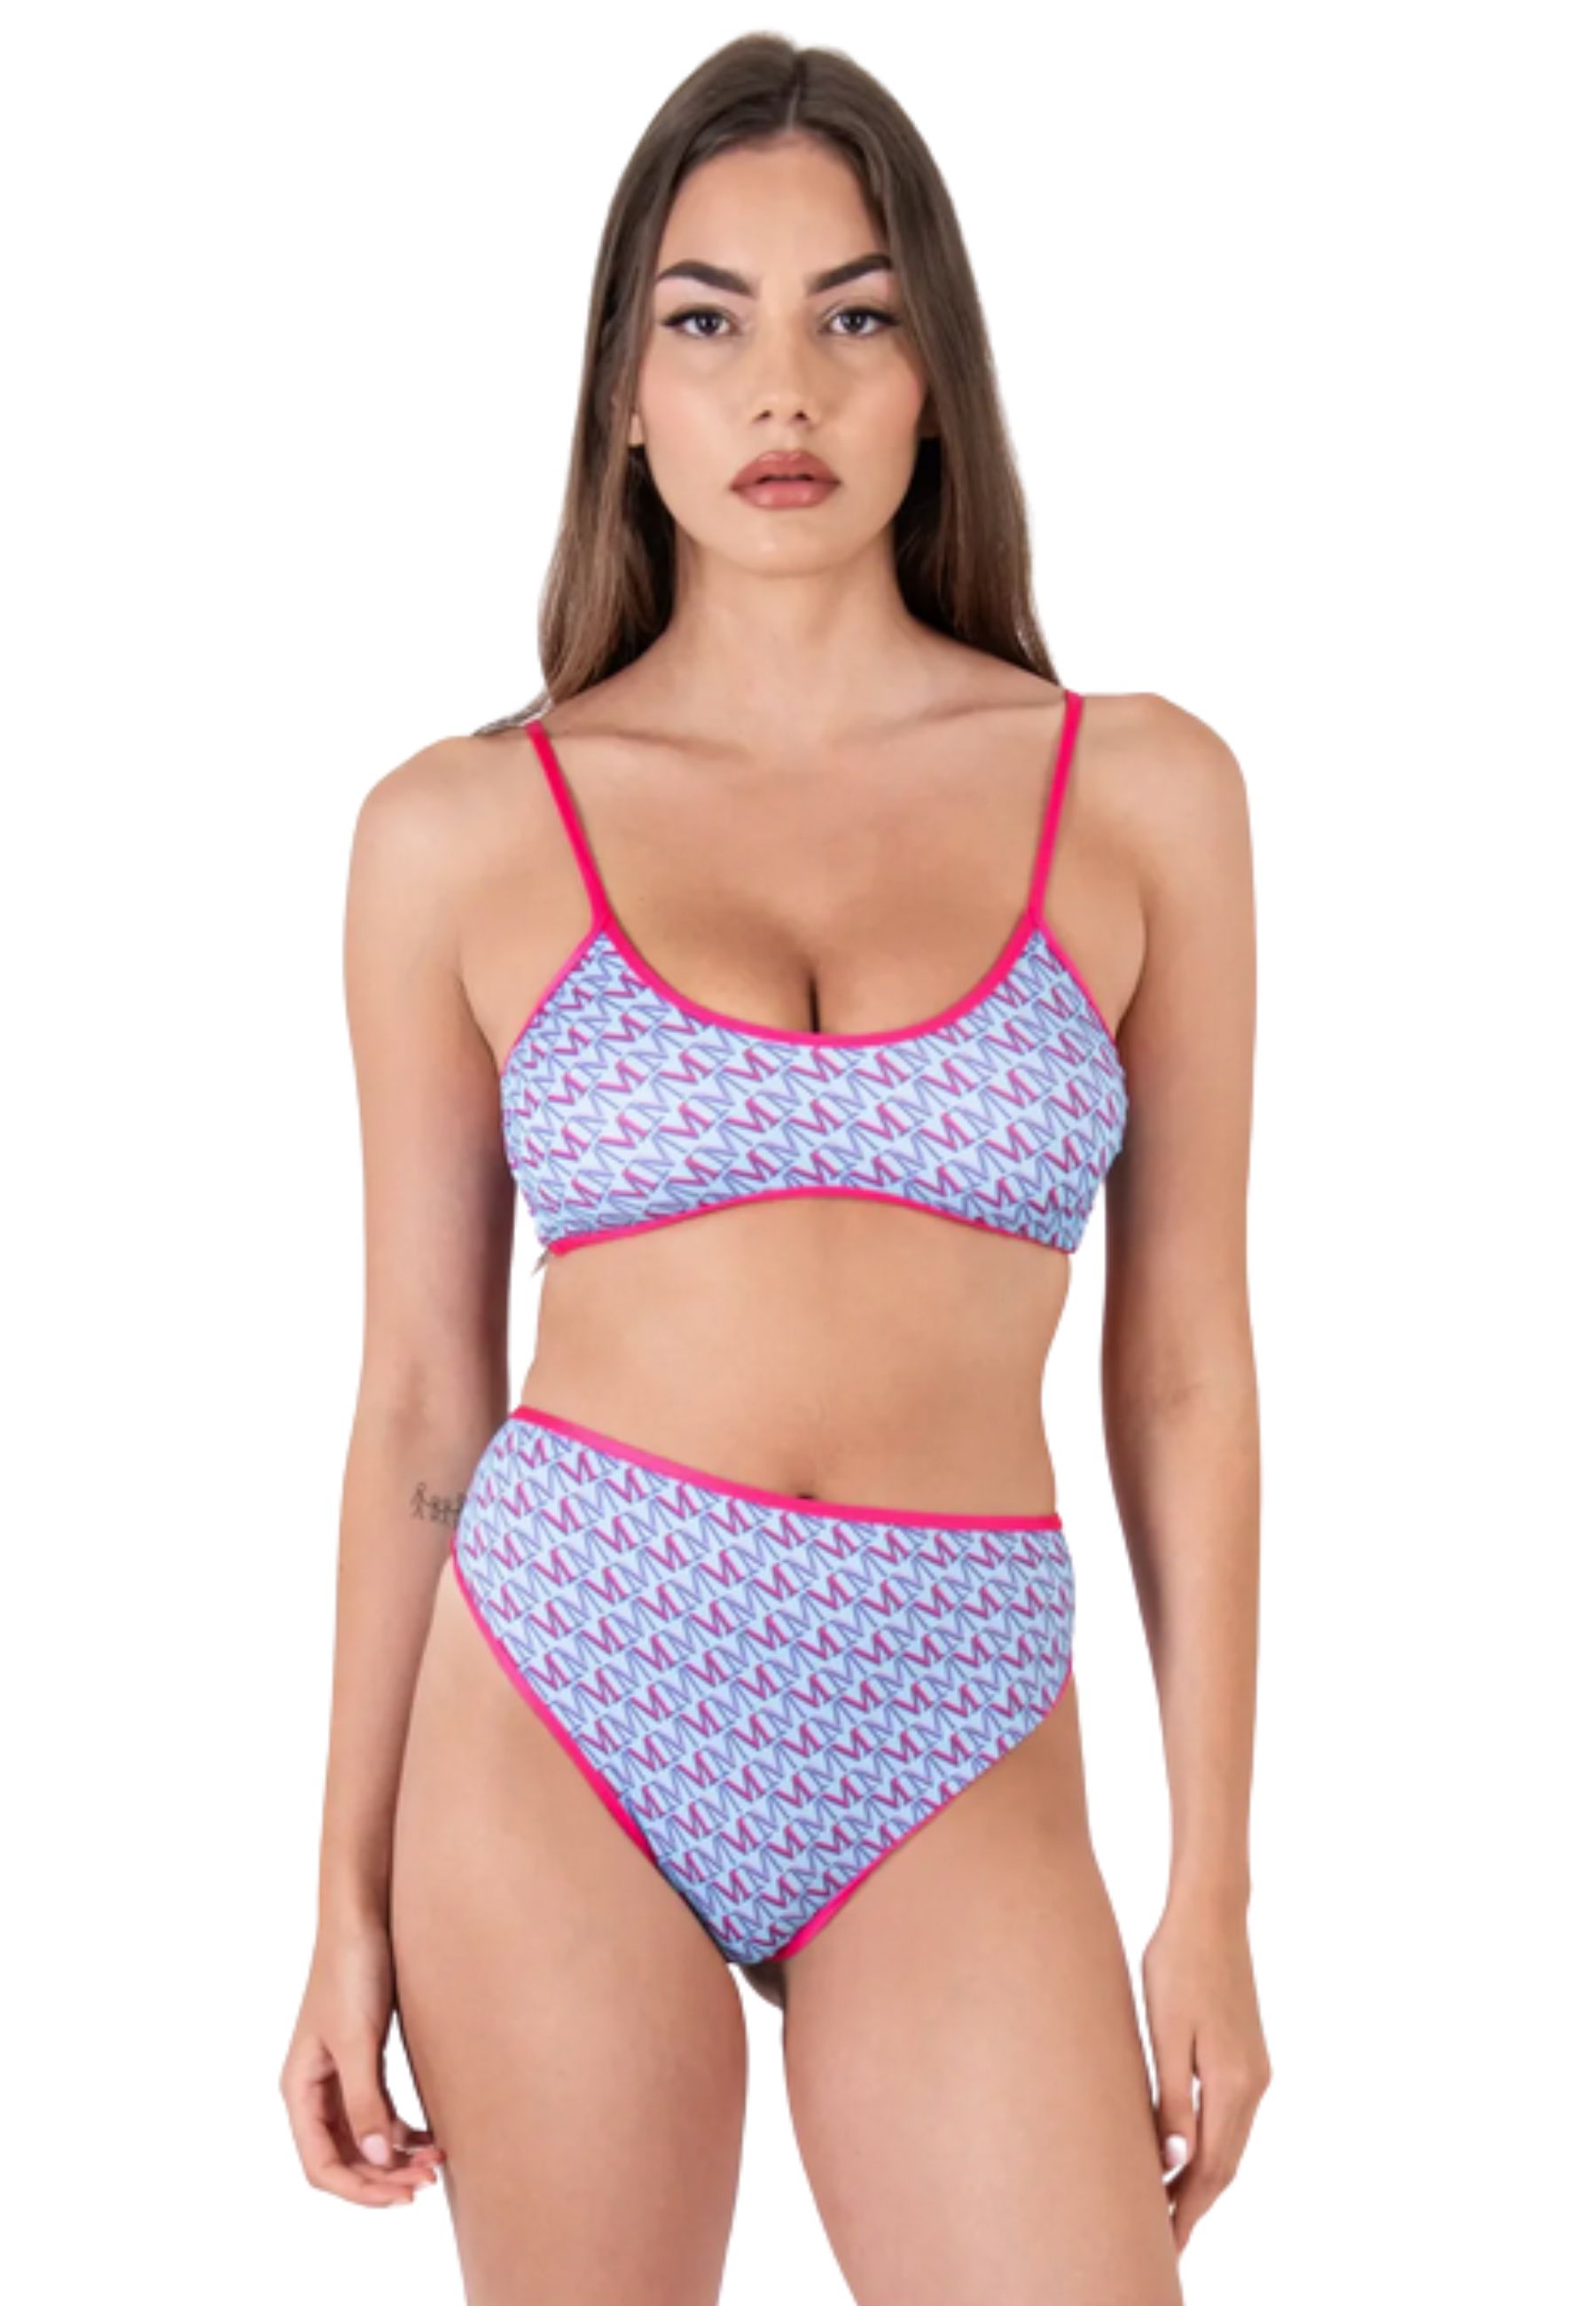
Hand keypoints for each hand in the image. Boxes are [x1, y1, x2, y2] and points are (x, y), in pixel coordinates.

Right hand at [281, 1913, 446, 2207]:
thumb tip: (379, 2160)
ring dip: (396, 2156)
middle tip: (428, 2182)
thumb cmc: (351, 1972)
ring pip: (364, 2138)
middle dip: (383, 2177)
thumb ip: (365, 2102)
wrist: (363, 1917)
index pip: (321, 2164)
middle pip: (344, 2158)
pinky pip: (379, 2112)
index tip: (402, 2195)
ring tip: (437, 2163)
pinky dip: (402, 2130)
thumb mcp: (358, 2041)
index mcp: (300, 2089)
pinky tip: (430, 2136)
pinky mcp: (363, 2059)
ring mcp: (339, 2075)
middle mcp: (315, 2089)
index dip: (359, 2189)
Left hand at [1141, 1893, 1270, 2254]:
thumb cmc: (1178, 1964)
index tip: (1166, 2245)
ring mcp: (1255, 2069)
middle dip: (1196, 2205)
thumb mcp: (1165, 2031)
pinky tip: (1187, 2153)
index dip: (1188, 2210)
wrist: (1211, 1911)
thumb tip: (1176, 2162)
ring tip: (1169, 2208)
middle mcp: (1254, 2084)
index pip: (1212, 2169)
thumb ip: (1172, 2099)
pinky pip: (1231, 2118)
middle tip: (1164, 2242)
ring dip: (1204, 2179)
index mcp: (1234, 2083)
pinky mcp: (1247, 2054)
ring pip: (1231, 2143)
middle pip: (1226, 2164)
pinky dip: (1211, 2147)